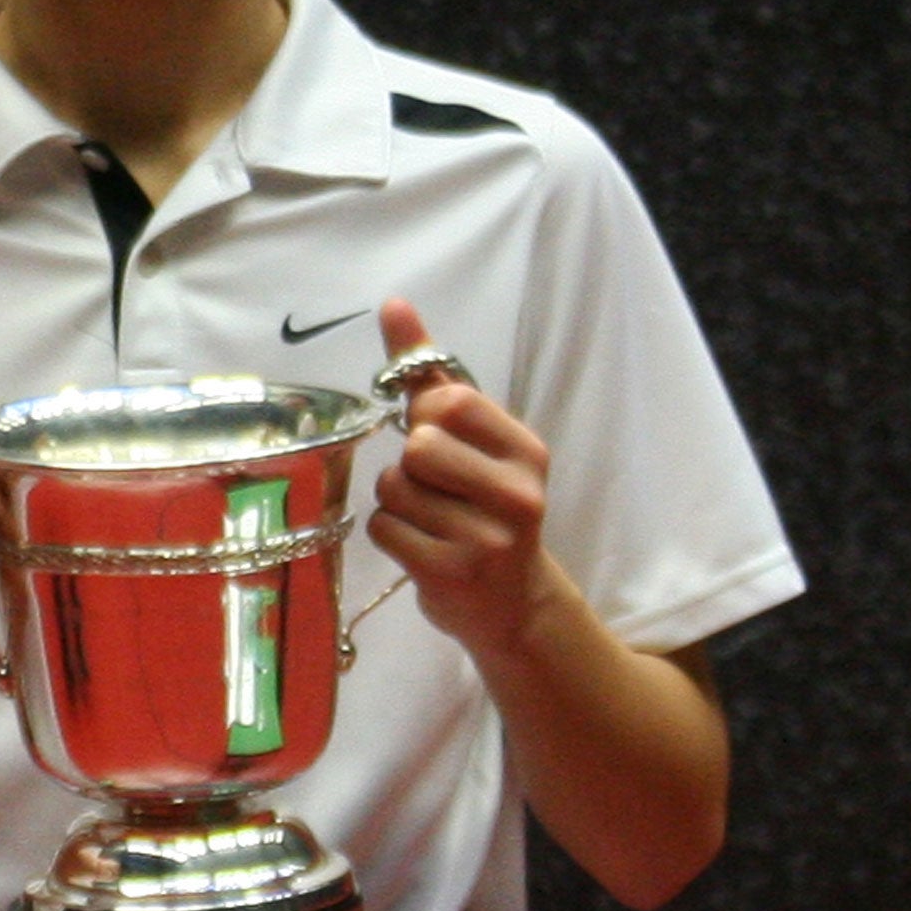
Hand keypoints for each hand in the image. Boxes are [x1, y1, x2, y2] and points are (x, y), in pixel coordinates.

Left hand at [368, 298, 556, 662]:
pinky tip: (422, 547)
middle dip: (411, 466)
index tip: (441, 442)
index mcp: (526, 451)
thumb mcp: (472, 439)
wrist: (512, 605)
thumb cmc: (484, 507)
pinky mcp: (451, 575)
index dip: (426, 419)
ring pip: (394, 488)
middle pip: (417, 447)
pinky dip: (390, 534)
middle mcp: (517, 494)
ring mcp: (487, 540)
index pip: (450, 402)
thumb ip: (430, 373)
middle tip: (437, 491)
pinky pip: (384, 528)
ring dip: (398, 502)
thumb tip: (393, 305)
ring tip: (432, 521)